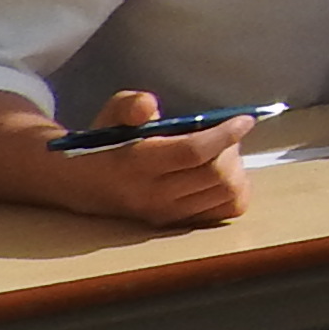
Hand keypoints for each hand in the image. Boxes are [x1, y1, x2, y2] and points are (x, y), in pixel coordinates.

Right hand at [46, 88, 252, 226]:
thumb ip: (131, 105)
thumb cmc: (108, 142)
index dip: (224, 134)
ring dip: (236, 169)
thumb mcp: (114, 113)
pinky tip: (223, 174)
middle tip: (227, 134)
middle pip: (217, 174)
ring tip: (222, 153)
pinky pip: (225, 210)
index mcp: (137, 163)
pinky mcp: (178, 224)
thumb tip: (148, 105)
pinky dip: (235, 190)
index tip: (245, 120)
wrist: (84, 184)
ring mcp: (167, 213)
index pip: (193, 152)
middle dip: (232, 149)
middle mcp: (154, 193)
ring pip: (226, 194)